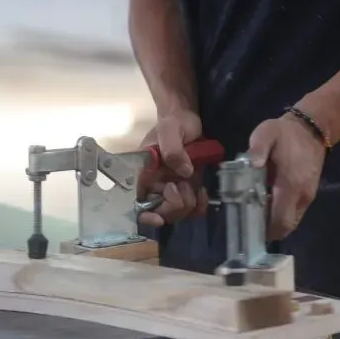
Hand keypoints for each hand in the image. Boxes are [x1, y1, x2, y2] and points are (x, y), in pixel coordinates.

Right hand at [137, 110, 208, 226]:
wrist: (187, 118)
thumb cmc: (174, 122)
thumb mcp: (170, 131)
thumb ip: (172, 150)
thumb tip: (184, 173)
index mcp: (145, 175)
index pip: (137, 204)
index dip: (145, 217)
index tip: (159, 219)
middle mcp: (156, 186)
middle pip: (161, 213)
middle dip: (176, 206)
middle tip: (184, 186)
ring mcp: (172, 189)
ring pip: (179, 214)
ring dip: (189, 204)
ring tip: (194, 184)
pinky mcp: (187, 189)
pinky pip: (192, 209)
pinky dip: (199, 205)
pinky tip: (202, 192)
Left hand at [247, 114, 326, 240]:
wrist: (313, 128)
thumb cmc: (285, 133)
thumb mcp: (266, 134)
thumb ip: (257, 150)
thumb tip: (251, 165)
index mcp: (291, 185)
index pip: (280, 219)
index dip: (266, 230)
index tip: (249, 229)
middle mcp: (302, 196)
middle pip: (287, 226)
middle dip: (269, 230)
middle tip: (249, 223)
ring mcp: (308, 196)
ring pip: (292, 221)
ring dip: (275, 222)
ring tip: (256, 214)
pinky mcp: (309, 193)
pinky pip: (295, 212)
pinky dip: (282, 214)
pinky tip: (267, 205)